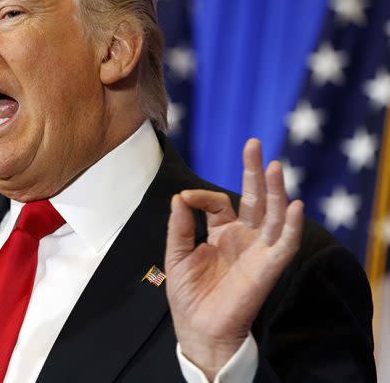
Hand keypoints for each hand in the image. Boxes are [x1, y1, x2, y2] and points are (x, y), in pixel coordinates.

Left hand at [164, 139, 303, 379]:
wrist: (198, 327)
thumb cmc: (188, 293)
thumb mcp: (177, 254)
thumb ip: (180, 226)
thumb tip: (179, 196)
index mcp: (222, 233)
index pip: (220, 202)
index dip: (203, 196)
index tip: (186, 199)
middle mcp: (244, 237)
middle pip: (255, 198)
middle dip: (255, 172)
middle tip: (254, 144)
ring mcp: (258, 250)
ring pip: (274, 215)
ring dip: (276, 191)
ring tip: (275, 166)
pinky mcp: (268, 267)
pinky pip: (285, 244)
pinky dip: (293, 226)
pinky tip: (294, 205)